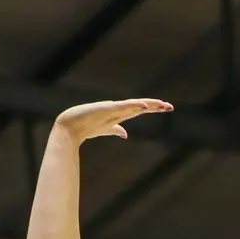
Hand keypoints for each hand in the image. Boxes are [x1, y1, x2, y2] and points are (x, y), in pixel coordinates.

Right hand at [53, 98, 172, 141]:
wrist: (69, 126)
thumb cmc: (84, 127)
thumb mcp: (104, 129)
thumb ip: (115, 130)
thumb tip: (126, 134)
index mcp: (119, 115)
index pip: (140, 109)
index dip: (153, 108)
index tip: (167, 108)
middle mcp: (118, 110)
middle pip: (141, 106)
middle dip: (156, 106)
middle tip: (170, 107)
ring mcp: (112, 108)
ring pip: (135, 105)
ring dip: (148, 104)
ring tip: (161, 105)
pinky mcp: (106, 108)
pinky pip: (124, 106)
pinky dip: (135, 105)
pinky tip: (145, 106)